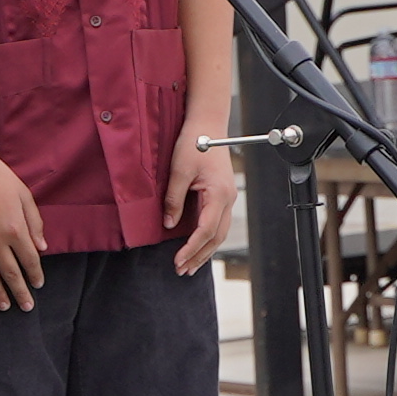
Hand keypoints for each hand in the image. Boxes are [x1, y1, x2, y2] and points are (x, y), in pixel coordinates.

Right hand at [0, 149, 47, 312]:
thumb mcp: (23, 195)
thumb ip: (34, 223)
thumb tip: (41, 248)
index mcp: (14, 228)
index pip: (29, 259)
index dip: (35, 274)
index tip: (38, 285)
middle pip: (11, 273)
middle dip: (20, 291)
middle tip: (26, 307)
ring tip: (5, 306)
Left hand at [166, 136, 243, 270]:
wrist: (207, 124)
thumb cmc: (194, 143)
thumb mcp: (178, 170)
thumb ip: (174, 199)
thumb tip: (168, 224)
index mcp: (219, 194)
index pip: (206, 230)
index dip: (191, 249)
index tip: (178, 261)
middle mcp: (228, 199)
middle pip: (216, 237)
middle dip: (199, 256)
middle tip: (182, 270)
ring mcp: (228, 197)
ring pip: (219, 232)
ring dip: (205, 250)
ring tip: (189, 266)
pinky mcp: (222, 195)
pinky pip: (217, 222)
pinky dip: (207, 238)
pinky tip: (197, 246)